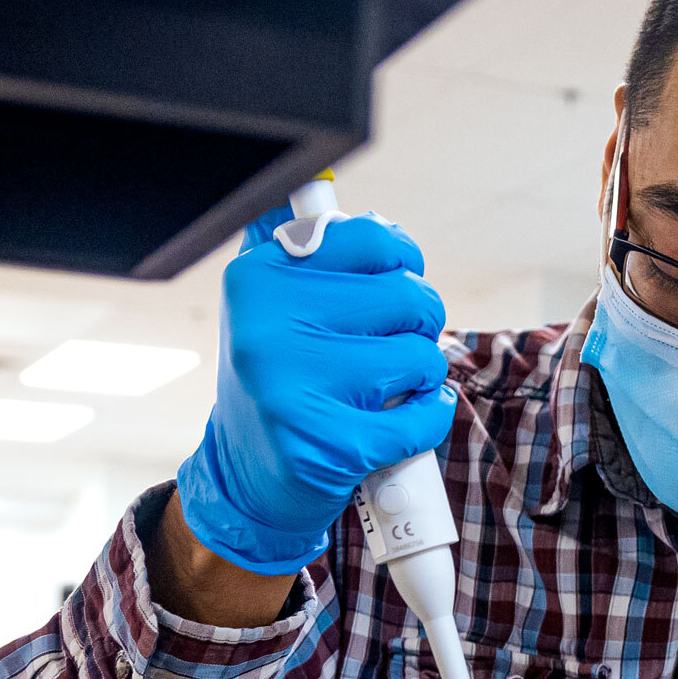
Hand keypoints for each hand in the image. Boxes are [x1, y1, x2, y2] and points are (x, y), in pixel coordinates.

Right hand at [173, 209, 454, 574]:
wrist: (249, 478)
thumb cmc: (284, 379)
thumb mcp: (273, 305)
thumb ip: (306, 250)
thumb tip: (342, 200)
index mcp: (258, 277)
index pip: (372, 238)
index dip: (402, 259)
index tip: (397, 276)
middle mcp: (267, 325)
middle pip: (407, 296)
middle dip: (418, 322)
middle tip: (393, 345)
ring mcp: (293, 387)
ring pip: (421, 356)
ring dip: (422, 376)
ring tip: (387, 389)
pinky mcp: (327, 445)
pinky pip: (424, 417)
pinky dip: (428, 421)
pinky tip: (401, 421)